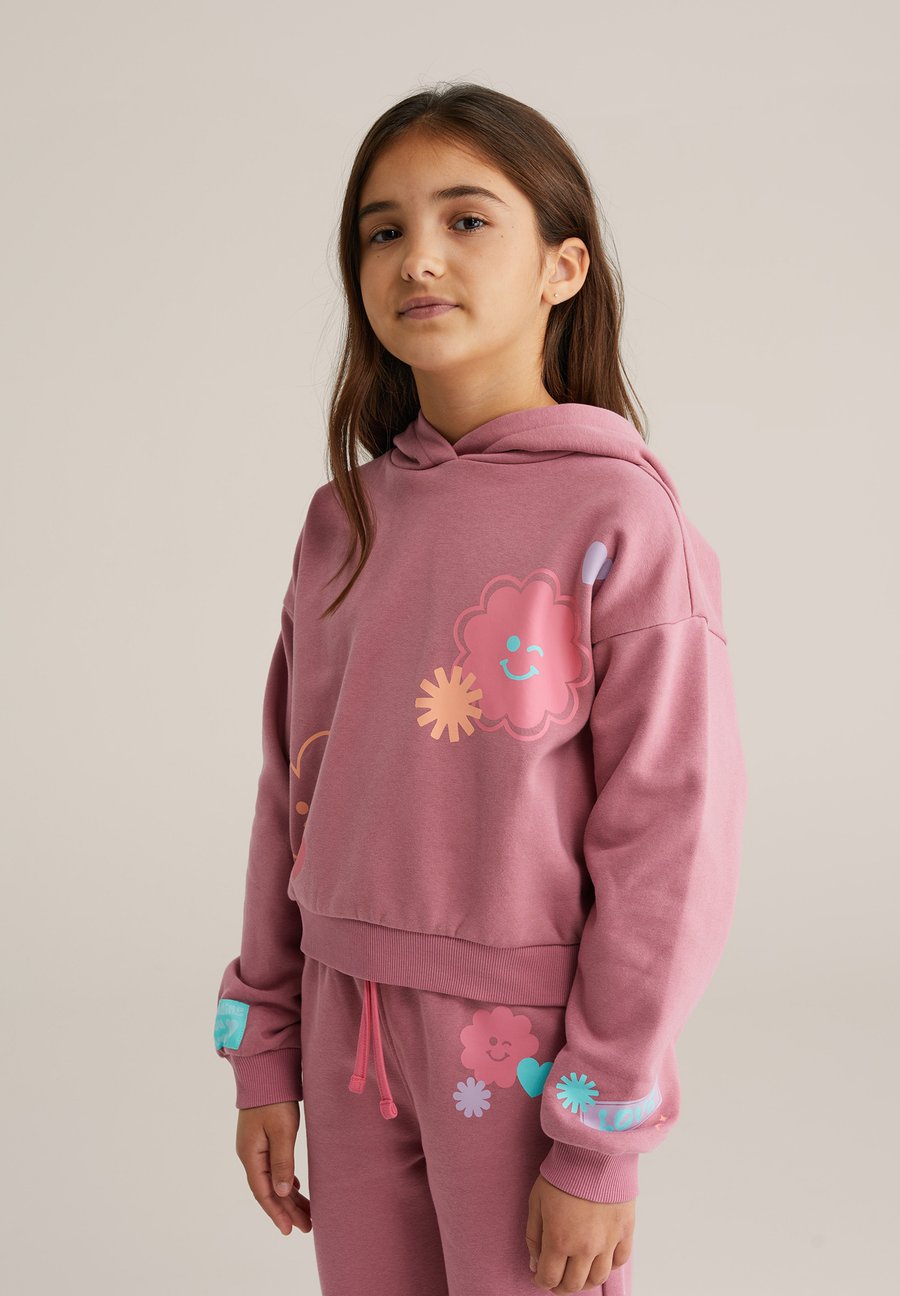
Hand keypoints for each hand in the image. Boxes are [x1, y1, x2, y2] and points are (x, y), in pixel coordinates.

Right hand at [235, 1101, 311, 1235]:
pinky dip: (285, 1180)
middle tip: (306, 1226)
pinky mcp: (262, 1138)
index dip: (277, 1212)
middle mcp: (249, 1154)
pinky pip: (273, 1167)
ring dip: (288, 1196)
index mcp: (250, 1155)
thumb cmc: (275, 1099)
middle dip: (287, 1209)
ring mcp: (255, 1146)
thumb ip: (282, 1162)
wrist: (266, 1071)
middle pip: (268, 1189)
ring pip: (272, 1179)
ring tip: (305, 1212)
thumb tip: (283, 1193)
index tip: (289, 1231)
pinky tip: (295, 1187)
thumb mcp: (282, 1131)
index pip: (263, 1192)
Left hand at [525, 1173, 633, 1291]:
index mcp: (559, 1241)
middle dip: (561, 1285)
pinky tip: (599, 1258)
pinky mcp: (625, 1230)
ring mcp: (608, 1242)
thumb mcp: (536, 1201)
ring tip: (578, 1272)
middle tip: (557, 1277)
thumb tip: (535, 1264)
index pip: (549, 1279)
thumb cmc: (562, 1173)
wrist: (593, 1150)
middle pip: (574, 1284)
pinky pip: (620, 1261)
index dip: (541, 1281)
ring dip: (585, 1281)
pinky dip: (609, 1265)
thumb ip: (533, 1236)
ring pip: (597, 1278)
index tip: (539, 1276)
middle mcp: (585, 1248)